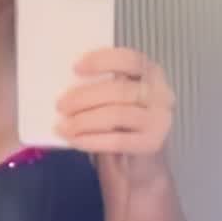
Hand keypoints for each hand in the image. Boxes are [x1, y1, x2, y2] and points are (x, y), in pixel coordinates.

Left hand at [56, 48, 174, 177]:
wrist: (139, 161)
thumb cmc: (121, 123)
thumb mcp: (115, 97)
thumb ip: (101, 85)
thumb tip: (65, 82)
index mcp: (151, 73)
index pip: (130, 59)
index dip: (102, 61)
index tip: (75, 68)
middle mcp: (161, 94)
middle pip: (119, 90)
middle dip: (84, 97)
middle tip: (60, 105)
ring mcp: (159, 120)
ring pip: (117, 115)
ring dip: (84, 121)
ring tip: (63, 127)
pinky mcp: (152, 144)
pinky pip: (118, 140)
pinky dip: (92, 140)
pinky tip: (75, 140)